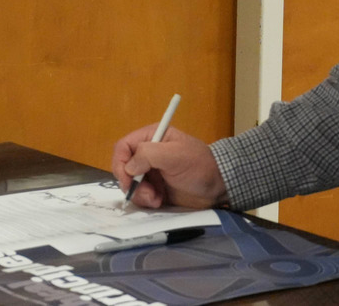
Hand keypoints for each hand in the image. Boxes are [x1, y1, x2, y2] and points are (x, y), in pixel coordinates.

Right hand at [112, 125, 227, 208]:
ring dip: (140, 194)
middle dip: (132, 184)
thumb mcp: (175, 155)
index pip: (123, 147)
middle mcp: (148, 154)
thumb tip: (129, 167)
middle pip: (124, 168)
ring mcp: (151, 172)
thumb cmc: (199, 166)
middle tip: (148, 194)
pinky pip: (139, 196)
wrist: (218, 186)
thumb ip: (148, 155)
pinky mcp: (155, 188)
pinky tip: (159, 201)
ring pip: (130, 185)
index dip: (120, 164)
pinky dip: (146, 201)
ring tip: (157, 199)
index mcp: (152, 137)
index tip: (128, 180)